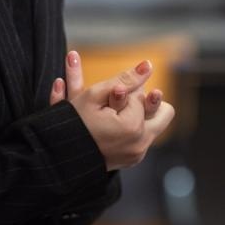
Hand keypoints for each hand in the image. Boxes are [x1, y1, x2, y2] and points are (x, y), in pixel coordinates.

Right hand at [49, 50, 174, 170]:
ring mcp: (137, 154)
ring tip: (116, 114)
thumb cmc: (72, 123)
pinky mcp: (131, 160)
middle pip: (165, 112)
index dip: (123, 92)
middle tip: (126, 102)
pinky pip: (142, 139)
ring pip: (154, 126)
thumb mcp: (94, 95)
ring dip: (139, 116)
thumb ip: (124, 79)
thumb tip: (148, 65)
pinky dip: (131, 130)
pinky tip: (113, 127)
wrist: (59, 156)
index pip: (141, 95)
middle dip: (148, 103)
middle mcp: (140, 143)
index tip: (109, 96)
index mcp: (133, 127)